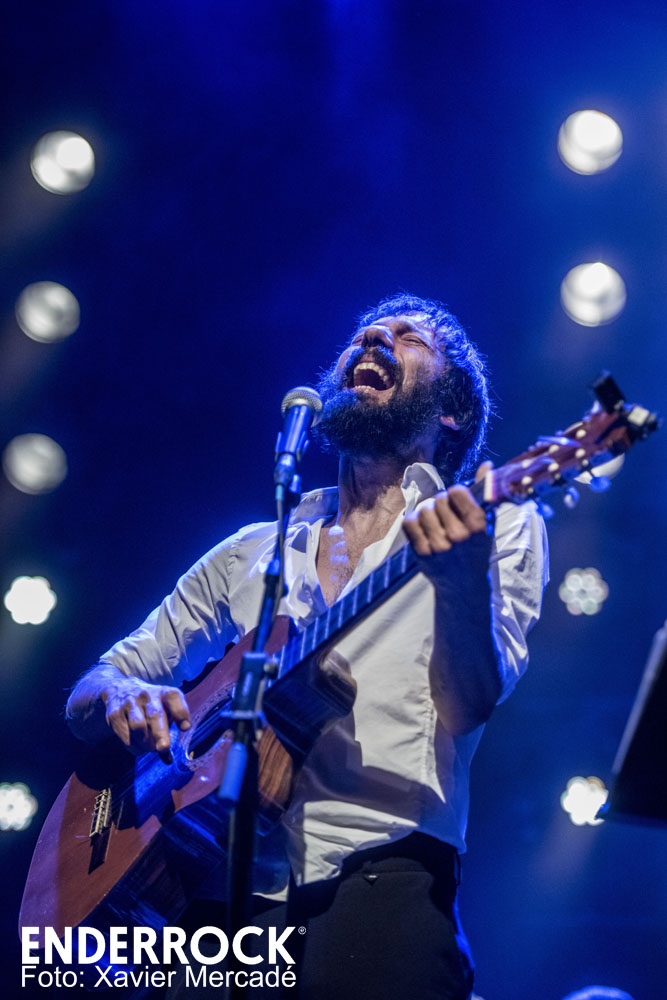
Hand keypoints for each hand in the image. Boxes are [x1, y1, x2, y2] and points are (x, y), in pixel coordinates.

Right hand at [102, 675, 190, 760]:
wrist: (120, 689)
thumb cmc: (150, 705)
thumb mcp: (163, 711)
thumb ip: (168, 733)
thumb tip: (168, 760)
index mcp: (164, 693)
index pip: (174, 697)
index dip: (181, 712)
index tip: (185, 728)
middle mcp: (148, 695)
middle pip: (155, 714)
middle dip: (160, 733)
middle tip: (164, 748)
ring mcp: (130, 703)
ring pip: (138, 725)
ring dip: (145, 742)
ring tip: (149, 748)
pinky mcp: (115, 713)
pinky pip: (125, 734)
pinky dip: (132, 746)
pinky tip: (137, 745)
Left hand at [402, 463, 491, 596]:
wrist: (463, 584)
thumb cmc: (476, 549)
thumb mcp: (485, 523)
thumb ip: (484, 493)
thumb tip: (486, 465)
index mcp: (477, 525)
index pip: (457, 491)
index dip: (455, 493)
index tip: (457, 500)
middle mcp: (458, 535)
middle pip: (439, 500)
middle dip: (442, 504)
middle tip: (446, 515)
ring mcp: (439, 545)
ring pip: (424, 511)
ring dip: (428, 514)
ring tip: (435, 524)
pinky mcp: (422, 553)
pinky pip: (409, 523)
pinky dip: (414, 522)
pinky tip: (423, 529)